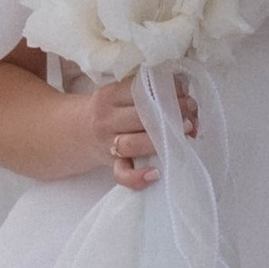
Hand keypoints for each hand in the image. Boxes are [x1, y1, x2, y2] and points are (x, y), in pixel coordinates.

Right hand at [76, 76, 194, 189]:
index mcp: (109, 96)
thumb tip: (184, 92)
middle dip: (170, 114)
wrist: (77, 132)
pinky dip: (137, 178)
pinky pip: (121, 174)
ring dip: (161, 140)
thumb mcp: (118, 94)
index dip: (165, 90)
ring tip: (185, 133)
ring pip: (132, 144)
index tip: (184, 92)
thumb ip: (146, 91)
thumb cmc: (110, 111)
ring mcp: (108, 144)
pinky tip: (155, 174)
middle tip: (191, 113)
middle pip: (139, 116)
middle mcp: (106, 119)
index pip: (138, 89)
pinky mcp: (111, 164)